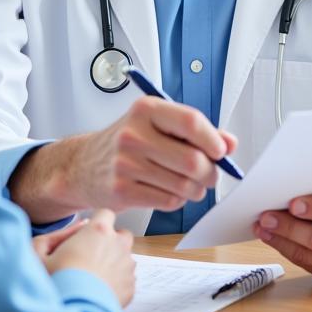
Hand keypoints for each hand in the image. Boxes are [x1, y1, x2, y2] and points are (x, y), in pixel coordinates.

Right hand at [32, 210, 136, 305]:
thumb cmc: (54, 282)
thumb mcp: (38, 253)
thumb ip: (56, 235)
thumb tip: (80, 226)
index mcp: (99, 231)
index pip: (105, 214)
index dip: (96, 223)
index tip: (86, 236)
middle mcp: (118, 245)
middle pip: (121, 234)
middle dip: (110, 241)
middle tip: (91, 257)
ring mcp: (128, 267)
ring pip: (125, 258)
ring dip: (114, 263)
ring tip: (93, 278)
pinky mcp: (131, 288)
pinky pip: (127, 280)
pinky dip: (117, 284)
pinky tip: (99, 293)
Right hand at [82, 96, 236, 211]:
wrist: (82, 165)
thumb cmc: (127, 142)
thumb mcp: (158, 125)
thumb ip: (196, 132)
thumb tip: (229, 142)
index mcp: (146, 110)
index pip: (191, 121)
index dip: (213, 140)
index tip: (220, 151)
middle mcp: (134, 134)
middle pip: (192, 160)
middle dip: (210, 172)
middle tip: (209, 174)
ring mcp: (126, 164)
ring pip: (184, 185)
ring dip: (195, 189)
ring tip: (188, 184)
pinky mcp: (122, 191)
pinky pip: (169, 201)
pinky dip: (177, 200)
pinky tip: (168, 191)